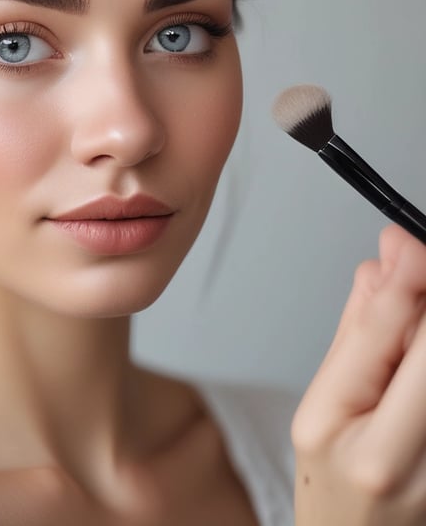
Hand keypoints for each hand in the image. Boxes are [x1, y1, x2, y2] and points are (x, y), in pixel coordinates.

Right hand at [293, 224, 425, 524]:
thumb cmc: (333, 494)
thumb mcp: (320, 410)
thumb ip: (357, 337)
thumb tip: (380, 272)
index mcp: (369, 450)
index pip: (394, 344)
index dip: (408, 281)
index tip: (407, 241)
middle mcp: (420, 466)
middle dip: (424, 298)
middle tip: (412, 256)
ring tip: (410, 312)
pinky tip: (416, 349)